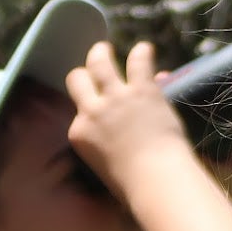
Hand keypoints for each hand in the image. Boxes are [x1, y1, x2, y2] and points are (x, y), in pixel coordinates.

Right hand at [63, 41, 194, 197]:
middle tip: (90, 65)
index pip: (77, 111)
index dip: (89, 105)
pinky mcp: (141, 90)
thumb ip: (106, 144)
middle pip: (77, 80)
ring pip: (100, 64)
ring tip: (103, 47)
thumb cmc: (133, 183)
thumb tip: (118, 135)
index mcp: (79, 134)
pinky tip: (144, 48)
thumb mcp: (106, 164)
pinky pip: (138, 63)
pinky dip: (141, 53)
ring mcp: (116, 97)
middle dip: (82, 72)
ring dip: (101, 53)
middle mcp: (92, 111)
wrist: (154, 176)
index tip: (98, 103)